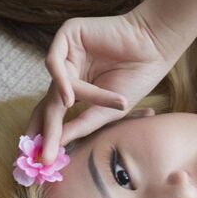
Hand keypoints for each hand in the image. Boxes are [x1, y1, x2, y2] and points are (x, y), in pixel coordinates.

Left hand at [32, 9, 187, 159]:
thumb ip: (81, 125)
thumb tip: (56, 146)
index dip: (46, 136)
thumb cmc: (136, 78)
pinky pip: (54, 63)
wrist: (154, 48)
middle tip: (42, 156)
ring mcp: (66, 53)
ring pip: (54, 87)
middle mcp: (67, 70)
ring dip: (64, 104)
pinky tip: (70, 97)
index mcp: (75, 87)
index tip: (42, 162)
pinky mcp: (67, 35)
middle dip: (44, 130)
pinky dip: (61, 82)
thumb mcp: (107, 111)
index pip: (52, 113)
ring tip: (75, 110)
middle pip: (46, 104)